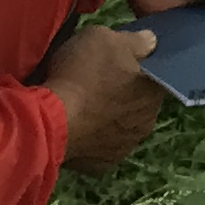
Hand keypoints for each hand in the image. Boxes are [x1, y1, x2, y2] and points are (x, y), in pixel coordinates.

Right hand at [37, 24, 167, 170]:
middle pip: (138, 102)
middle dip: (123, 93)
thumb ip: (135, 41)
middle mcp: (146, 122)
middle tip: (96, 81)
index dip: (138, 66)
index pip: (155, 75)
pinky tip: (76, 125)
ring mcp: (124, 147)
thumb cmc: (81, 75)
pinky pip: (100, 146)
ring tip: (83, 105)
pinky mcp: (101, 165)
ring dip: (108, 117)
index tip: (118, 60)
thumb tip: (151, 42)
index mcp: (154, 91)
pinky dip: (92, 136)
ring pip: (120, 126)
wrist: (49, 121)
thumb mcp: (106, 38)